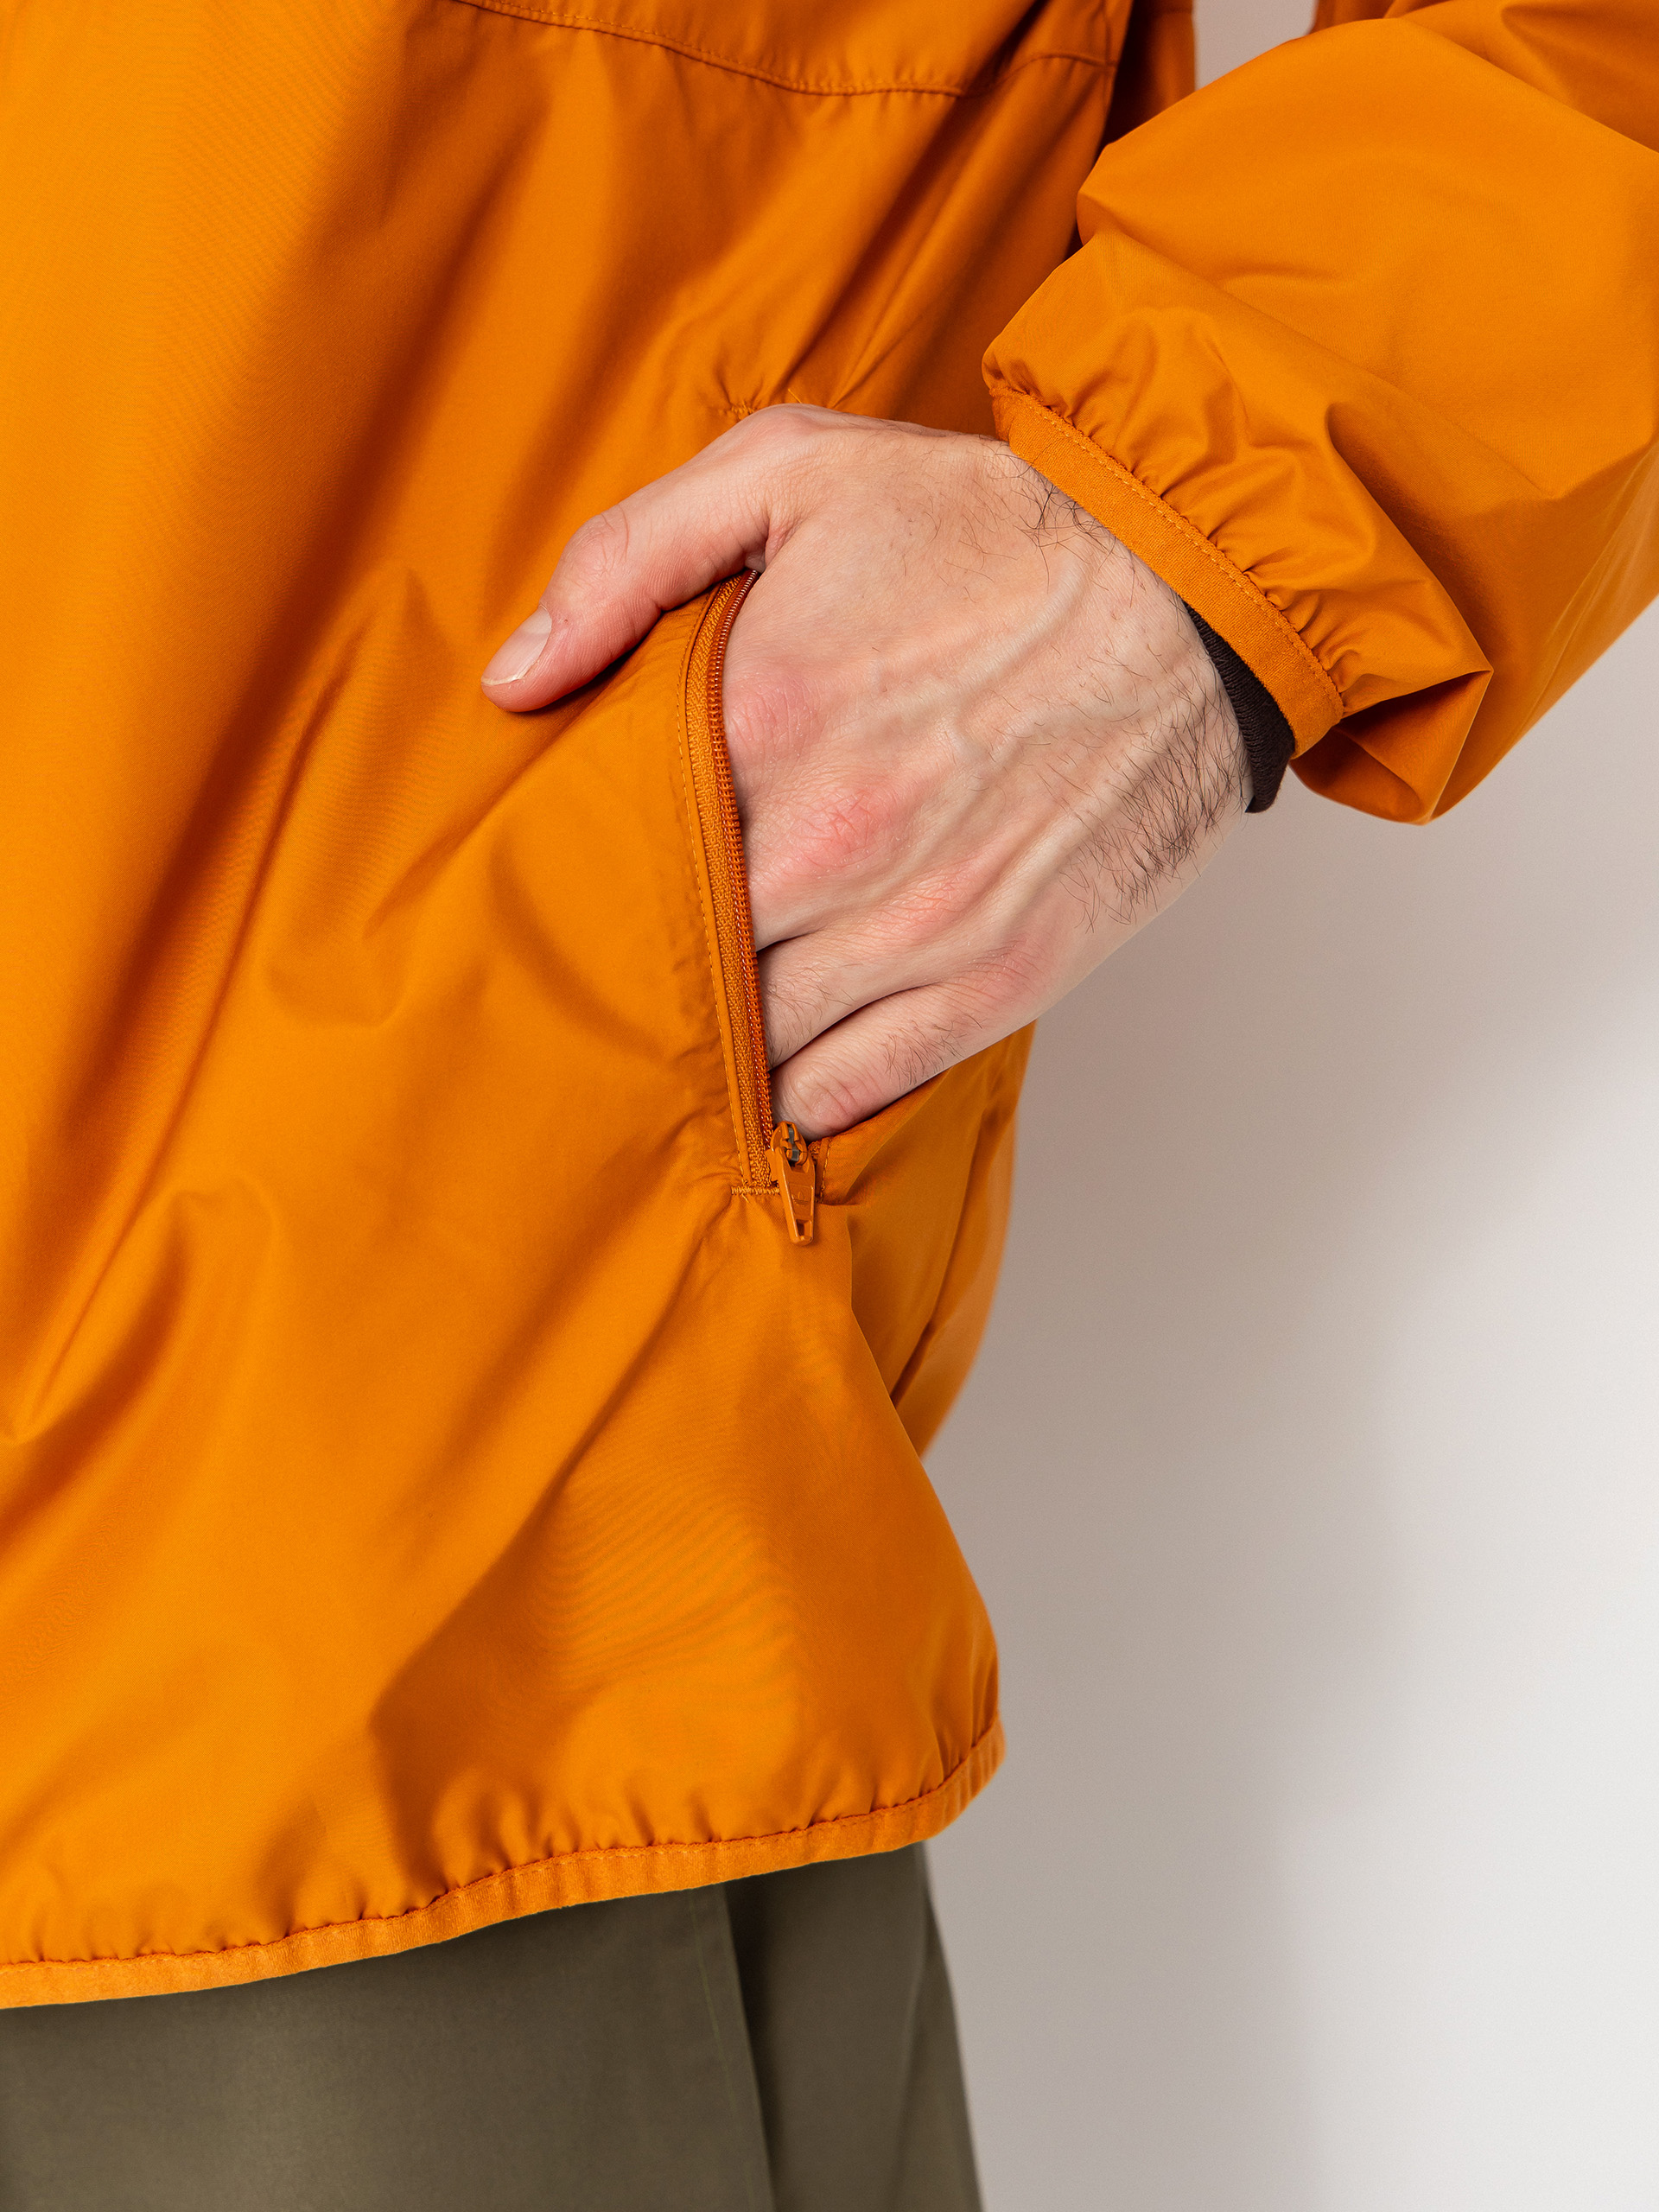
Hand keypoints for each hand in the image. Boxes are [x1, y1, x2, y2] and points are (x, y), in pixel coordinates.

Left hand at [482, 406, 1246, 1137]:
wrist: (1194, 597)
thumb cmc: (990, 533)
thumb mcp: (793, 471)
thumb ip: (629, 558)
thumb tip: (517, 681)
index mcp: (761, 718)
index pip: (612, 850)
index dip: (579, 874)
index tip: (570, 876)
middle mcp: (831, 842)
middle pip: (673, 960)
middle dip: (636, 966)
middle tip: (614, 958)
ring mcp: (917, 925)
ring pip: (753, 1044)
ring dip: (715, 1039)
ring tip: (696, 1011)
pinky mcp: (995, 980)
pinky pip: (848, 1091)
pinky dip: (799, 1094)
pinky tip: (782, 1060)